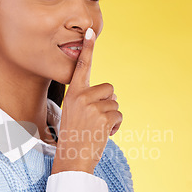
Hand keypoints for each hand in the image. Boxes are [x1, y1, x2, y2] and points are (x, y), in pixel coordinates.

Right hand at [51, 28, 122, 174]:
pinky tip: (103, 134)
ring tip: (97, 129)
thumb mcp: (74, 114)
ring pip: (115, 103)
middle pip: (109, 89)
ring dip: (111, 117)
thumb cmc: (75, 137)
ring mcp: (92, 106)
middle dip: (108, 104)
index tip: (91, 32)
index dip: (88, 50)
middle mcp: (81, 97)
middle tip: (94, 120)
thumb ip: (87, 100)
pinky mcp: (103, 117)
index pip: (82, 68)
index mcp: (73, 94)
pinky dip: (116, 126)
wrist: (72, 158)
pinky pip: (119, 115)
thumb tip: (111, 95)